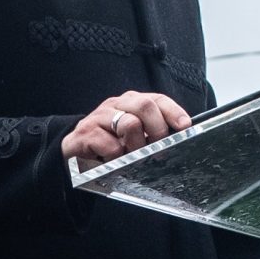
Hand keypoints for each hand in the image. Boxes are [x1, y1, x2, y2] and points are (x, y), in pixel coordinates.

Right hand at [61, 92, 190, 168]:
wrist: (74, 150)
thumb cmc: (109, 142)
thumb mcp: (133, 135)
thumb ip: (152, 131)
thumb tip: (178, 137)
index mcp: (130, 102)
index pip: (157, 99)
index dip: (173, 112)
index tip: (185, 126)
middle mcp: (116, 104)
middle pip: (145, 106)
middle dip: (157, 129)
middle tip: (158, 148)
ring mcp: (99, 117)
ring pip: (129, 124)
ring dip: (135, 146)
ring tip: (130, 155)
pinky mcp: (86, 133)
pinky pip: (111, 145)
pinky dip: (116, 156)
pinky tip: (111, 159)